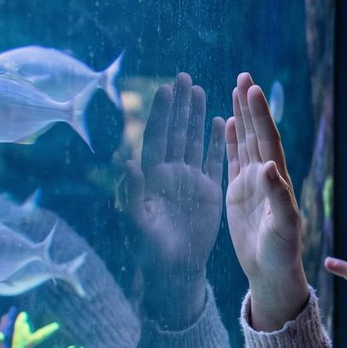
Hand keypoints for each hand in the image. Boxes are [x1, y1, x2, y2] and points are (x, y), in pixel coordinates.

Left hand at [123, 73, 223, 323]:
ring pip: (194, 140)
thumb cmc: (148, 250)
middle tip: (182, 77)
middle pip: (176, 131)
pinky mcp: (208, 191)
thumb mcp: (136, 223)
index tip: (165, 89)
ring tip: (200, 89)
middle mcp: (170, 173)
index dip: (160, 113)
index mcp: (152, 176)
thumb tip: (127, 162)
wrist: (174, 270)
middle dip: (179, 105)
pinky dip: (216, 141)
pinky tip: (220, 121)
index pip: (157, 137)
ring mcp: (190, 180)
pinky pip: (213, 160)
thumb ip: (131, 193)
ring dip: (196, 116)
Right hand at [226, 72, 308, 328]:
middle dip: (250, 105)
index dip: (260, 115)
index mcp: (276, 181)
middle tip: (244, 75)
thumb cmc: (281, 253)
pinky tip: (226, 122)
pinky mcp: (239, 193)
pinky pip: (233, 159)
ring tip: (236, 88)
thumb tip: (268, 166)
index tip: (252, 89)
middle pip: (257, 133)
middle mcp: (266, 176)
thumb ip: (277, 197)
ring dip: (241, 115)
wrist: (271, 272)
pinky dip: (230, 139)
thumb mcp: (282, 228)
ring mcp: (252, 183)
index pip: (267, 140)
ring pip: (245, 141)